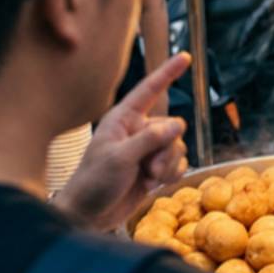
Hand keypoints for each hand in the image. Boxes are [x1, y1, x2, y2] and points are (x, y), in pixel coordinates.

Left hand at [53, 53, 191, 230]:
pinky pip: (178, 163)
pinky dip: (172, 174)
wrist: (89, 215)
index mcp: (123, 120)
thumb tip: (177, 124)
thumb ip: (149, 140)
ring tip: (149, 178)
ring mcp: (147, 150)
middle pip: (172, 127)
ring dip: (168, 165)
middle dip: (167, 149)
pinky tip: (155, 184)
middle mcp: (137, 131)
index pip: (149, 90)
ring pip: (177, 147)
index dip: (167, 73)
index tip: (184, 57)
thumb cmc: (94, 182)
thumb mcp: (119, 158)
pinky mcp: (154, 169)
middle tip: (150, 169)